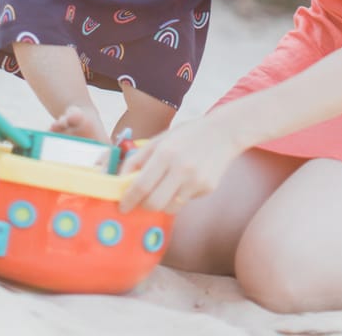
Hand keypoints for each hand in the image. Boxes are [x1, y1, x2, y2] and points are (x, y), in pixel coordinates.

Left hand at [118, 113, 239, 215]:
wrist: (223, 133)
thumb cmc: (186, 135)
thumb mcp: (160, 140)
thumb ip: (137, 158)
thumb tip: (118, 178)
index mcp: (166, 153)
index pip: (141, 185)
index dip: (129, 199)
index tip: (122, 206)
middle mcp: (181, 168)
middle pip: (154, 203)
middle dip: (143, 205)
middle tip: (142, 201)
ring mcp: (196, 181)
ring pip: (170, 207)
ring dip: (162, 202)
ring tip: (165, 187)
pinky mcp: (207, 189)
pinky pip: (185, 201)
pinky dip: (179, 196)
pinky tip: (186, 180)